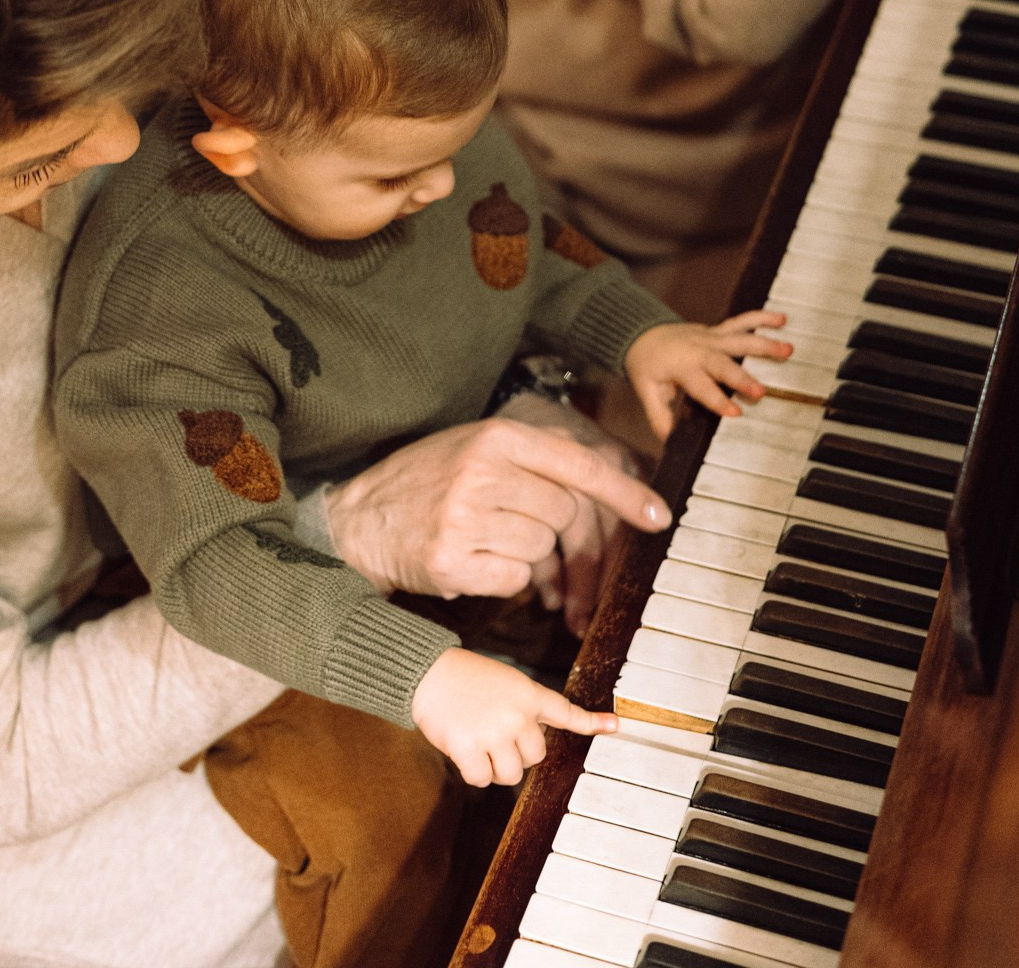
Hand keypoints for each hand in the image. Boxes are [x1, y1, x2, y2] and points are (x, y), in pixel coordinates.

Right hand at [325, 417, 670, 601]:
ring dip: (524, 553)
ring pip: (541, 550)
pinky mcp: (452, 562)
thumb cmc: (426, 482)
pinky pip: (515, 580)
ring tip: (483, 537)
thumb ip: (531, 459)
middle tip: (518, 528)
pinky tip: (471, 560)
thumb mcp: (474, 448)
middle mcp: (482, 472)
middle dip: (554, 530)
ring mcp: (465, 518)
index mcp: (494, 438)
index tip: (658, 516)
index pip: (577, 463)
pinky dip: (503, 578)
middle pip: (564, 514)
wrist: (359, 519)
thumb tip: (604, 481)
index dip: (624, 493)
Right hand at [411, 647, 616, 786]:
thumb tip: (533, 743)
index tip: (616, 726)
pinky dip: (472, 772)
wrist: (428, 672)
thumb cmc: (464, 678)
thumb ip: (524, 709)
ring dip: (495, 766)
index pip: (565, 711)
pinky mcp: (470, 748)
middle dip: (516, 752)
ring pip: (510, 774)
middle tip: (494, 733)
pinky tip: (462, 749)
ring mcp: (495, 732)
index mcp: (528, 694)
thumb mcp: (504, 683)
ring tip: (477, 740)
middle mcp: (517, 714)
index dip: (591, 722)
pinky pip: (481, 779)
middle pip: (535, 756)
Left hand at [624, 310, 791, 442]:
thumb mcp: (647, 392)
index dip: (718, 400)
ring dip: (764, 344)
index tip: (736, 413)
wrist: (642, 334)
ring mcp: (711, 338)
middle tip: (761, 391)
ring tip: (787, 350)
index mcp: (683, 368)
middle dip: (742, 377)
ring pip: (739, 339)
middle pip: (723, 364)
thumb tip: (668, 440)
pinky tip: (781, 320)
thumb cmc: (647, 366)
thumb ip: (659, 416)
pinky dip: (760, 318)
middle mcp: (700, 351)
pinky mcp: (718, 331)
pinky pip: (741, 321)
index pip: (701, 387)